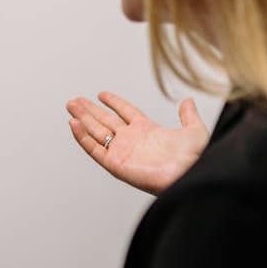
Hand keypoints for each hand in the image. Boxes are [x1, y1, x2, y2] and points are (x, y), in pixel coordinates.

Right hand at [67, 91, 209, 194]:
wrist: (191, 173)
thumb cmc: (196, 157)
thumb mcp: (194, 130)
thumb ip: (188, 115)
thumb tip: (188, 101)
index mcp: (147, 131)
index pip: (125, 112)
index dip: (113, 102)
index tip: (101, 94)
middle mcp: (132, 140)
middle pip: (105, 121)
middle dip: (90, 110)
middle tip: (74, 100)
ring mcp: (122, 151)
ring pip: (96, 132)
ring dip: (83, 119)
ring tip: (70, 106)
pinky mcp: (116, 164)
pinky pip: (95, 149)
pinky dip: (83, 137)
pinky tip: (74, 124)